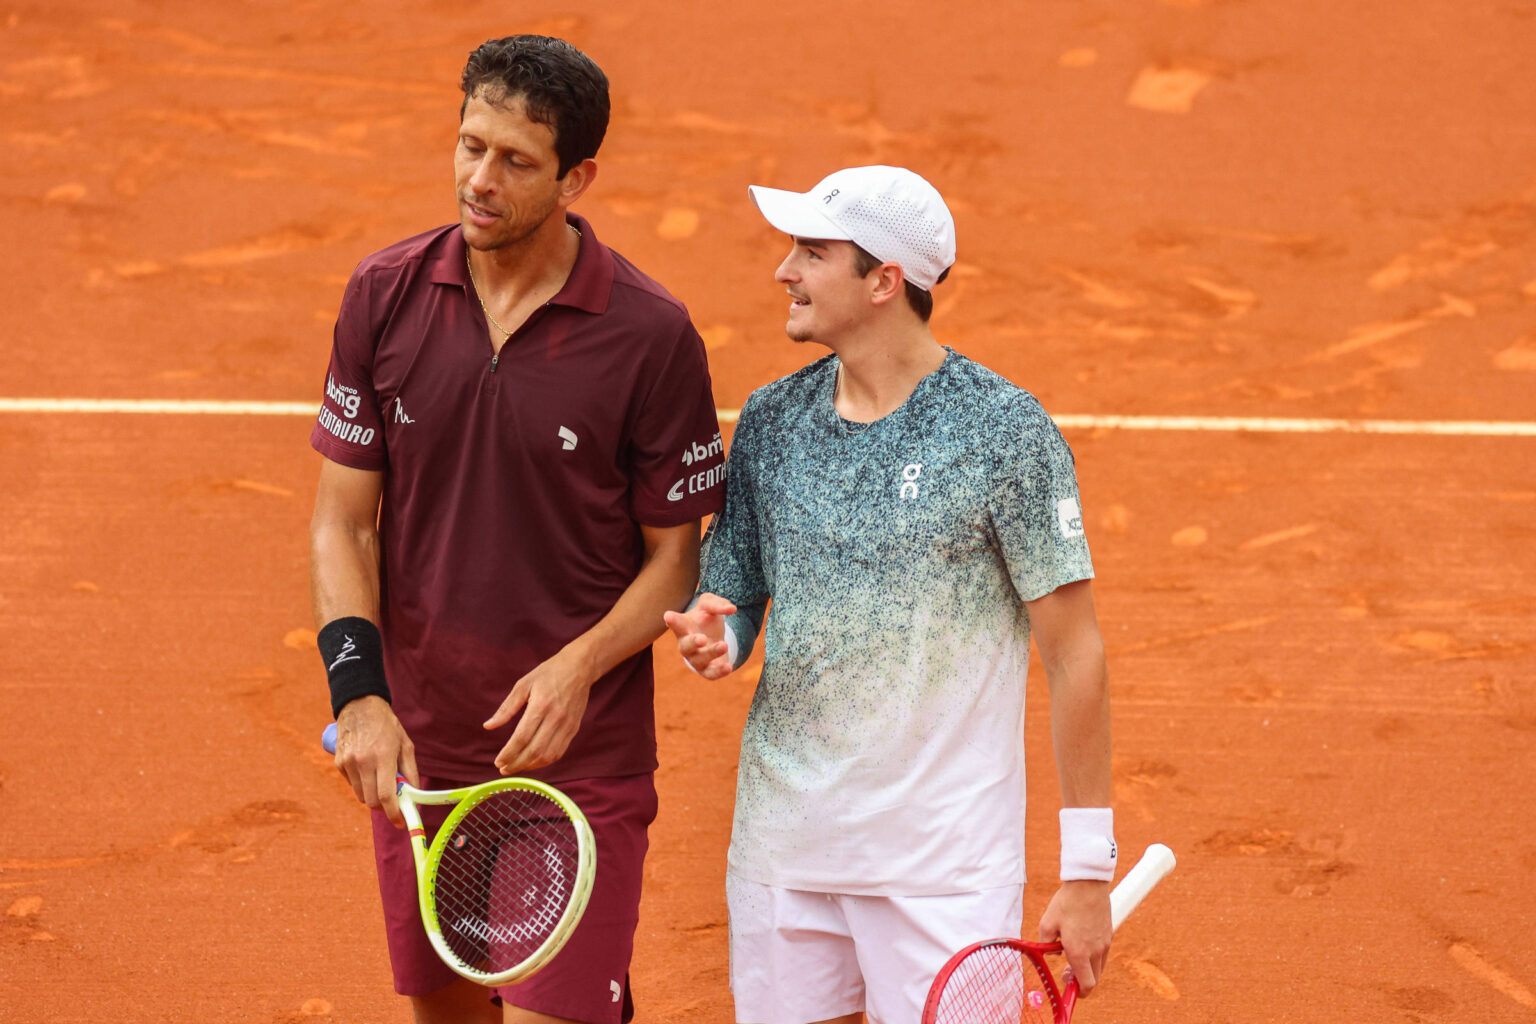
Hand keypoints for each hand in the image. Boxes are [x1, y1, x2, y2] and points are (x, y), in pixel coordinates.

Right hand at [333, 696, 418, 827]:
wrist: (360, 706)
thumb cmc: (387, 726)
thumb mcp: (405, 745)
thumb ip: (410, 772)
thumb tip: (414, 795)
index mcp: (383, 756)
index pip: (386, 795)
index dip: (394, 813)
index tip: (401, 822)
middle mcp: (363, 761)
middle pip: (372, 801)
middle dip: (384, 807)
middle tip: (393, 802)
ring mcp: (348, 763)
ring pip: (361, 796)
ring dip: (373, 796)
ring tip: (381, 781)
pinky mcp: (339, 763)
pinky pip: (352, 785)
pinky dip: (362, 786)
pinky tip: (367, 771)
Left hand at [485, 646, 593, 775]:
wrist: (579, 668)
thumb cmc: (549, 673)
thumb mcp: (523, 684)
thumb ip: (506, 708)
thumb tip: (488, 726)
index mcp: (541, 705)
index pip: (522, 737)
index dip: (509, 753)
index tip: (498, 761)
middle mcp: (556, 717)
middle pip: (534, 750)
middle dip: (516, 764)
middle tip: (503, 769)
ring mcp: (567, 725)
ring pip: (548, 755)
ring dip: (530, 766)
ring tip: (516, 767)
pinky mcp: (574, 729)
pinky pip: (559, 752)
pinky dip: (544, 762)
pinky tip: (532, 762)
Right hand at [662, 593, 737, 678]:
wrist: (712, 636)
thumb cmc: (705, 617)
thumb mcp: (709, 604)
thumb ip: (717, 604)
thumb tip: (732, 609)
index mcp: (683, 626)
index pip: (676, 622)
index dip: (672, 620)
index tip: (668, 616)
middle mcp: (686, 644)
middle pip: (686, 646)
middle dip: (693, 643)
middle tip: (701, 638)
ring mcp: (695, 658)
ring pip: (700, 660)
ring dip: (711, 653)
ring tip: (724, 645)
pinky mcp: (707, 670)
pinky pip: (710, 674)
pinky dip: (719, 672)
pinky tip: (728, 667)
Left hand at [1038, 879, 1112, 995]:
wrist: (1088, 884)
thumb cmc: (1066, 904)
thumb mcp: (1046, 924)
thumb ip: (1045, 945)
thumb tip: (1050, 955)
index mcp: (1079, 952)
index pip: (1087, 985)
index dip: (1078, 993)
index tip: (1068, 988)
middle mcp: (1095, 952)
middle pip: (1094, 979)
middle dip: (1080, 981)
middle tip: (1067, 973)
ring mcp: (1104, 944)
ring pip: (1099, 967)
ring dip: (1088, 969)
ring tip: (1073, 956)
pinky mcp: (1108, 935)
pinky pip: (1103, 955)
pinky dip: (1093, 957)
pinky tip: (1082, 943)